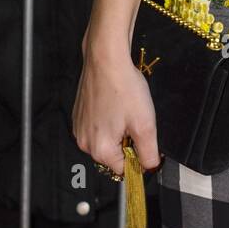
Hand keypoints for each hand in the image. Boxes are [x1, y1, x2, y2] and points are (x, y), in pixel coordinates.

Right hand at [72, 40, 160, 177]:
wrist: (106, 58)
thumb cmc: (125, 89)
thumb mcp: (145, 124)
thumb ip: (149, 153)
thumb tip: (150, 168)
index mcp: (100, 150)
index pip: (124, 169)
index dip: (139, 157)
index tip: (146, 139)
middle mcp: (84, 143)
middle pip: (113, 156)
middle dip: (127, 142)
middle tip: (135, 119)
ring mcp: (78, 128)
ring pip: (105, 140)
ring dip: (117, 131)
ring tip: (124, 109)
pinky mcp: (78, 115)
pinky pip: (96, 127)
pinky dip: (107, 120)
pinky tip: (114, 103)